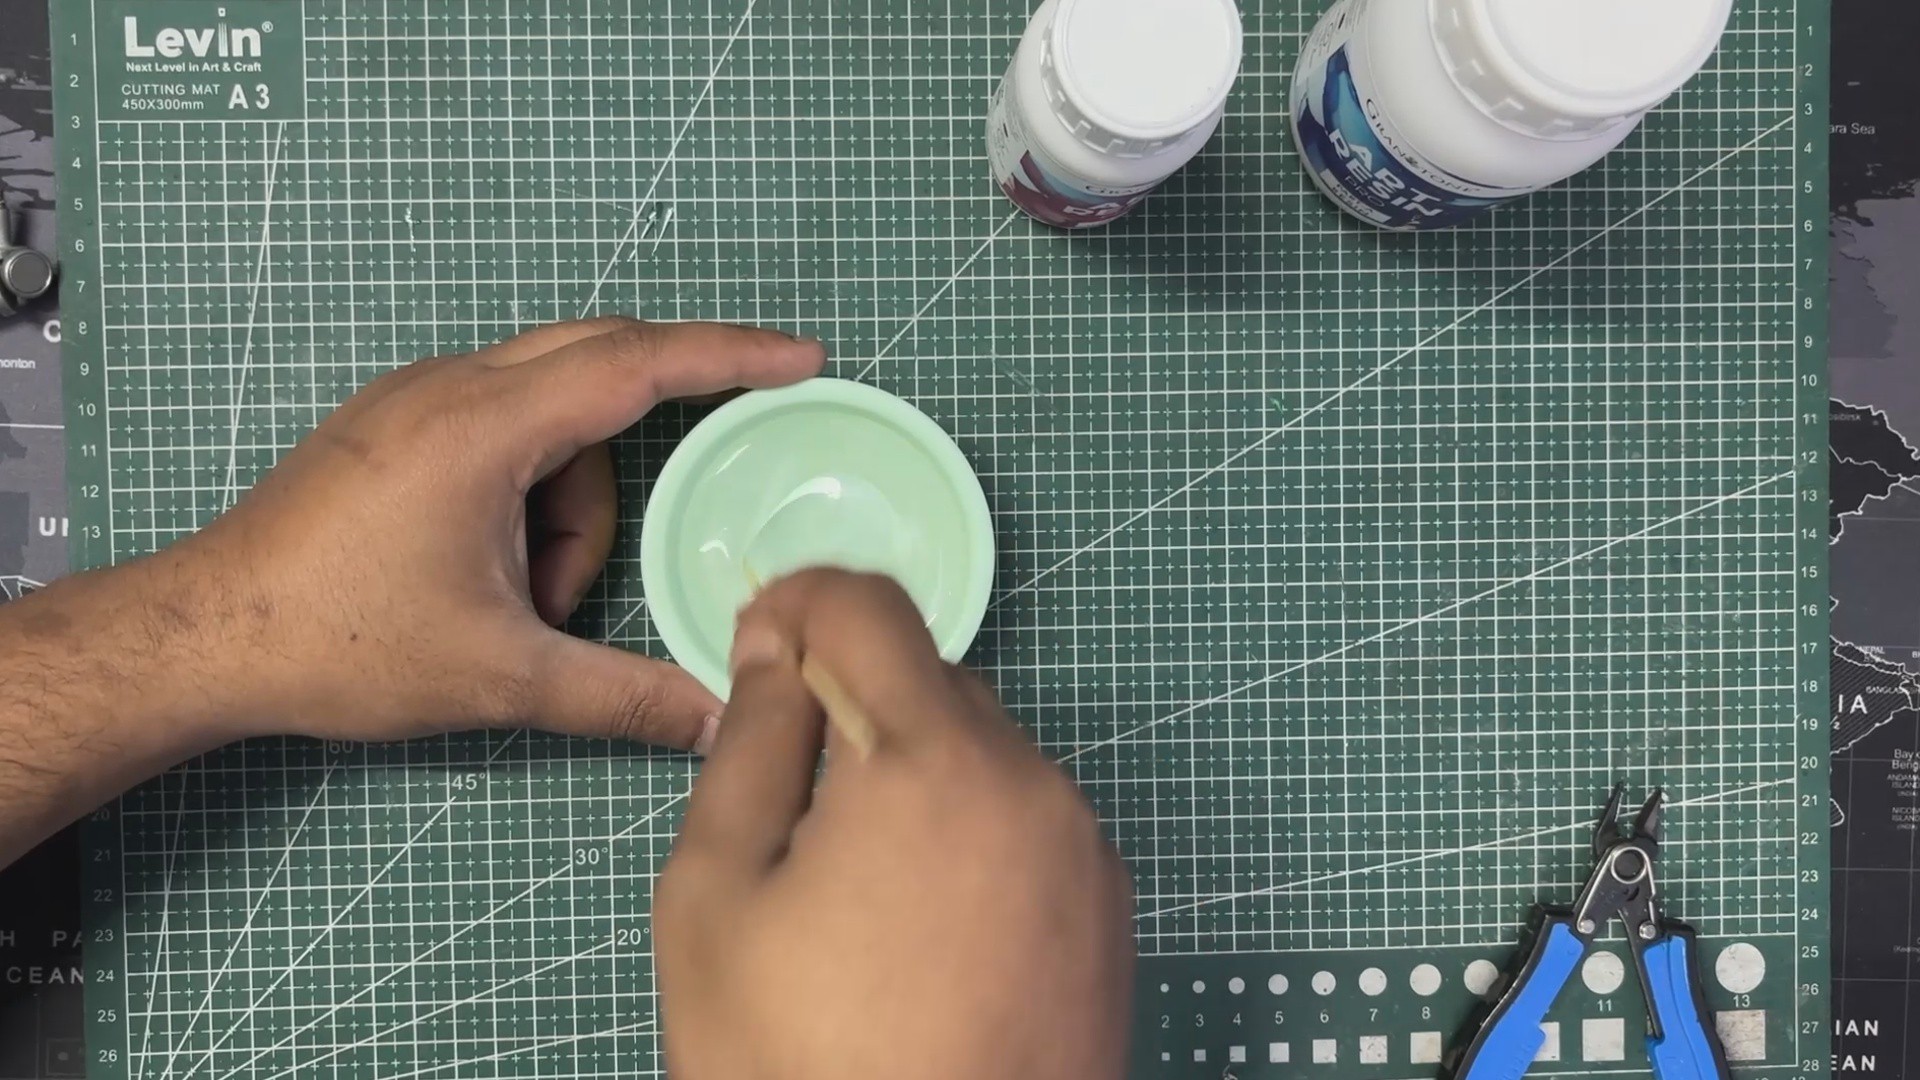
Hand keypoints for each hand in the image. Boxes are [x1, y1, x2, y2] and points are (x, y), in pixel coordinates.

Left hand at [178, 317, 823, 747]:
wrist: (203, 635)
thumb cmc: (342, 643)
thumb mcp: (500, 676)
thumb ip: (623, 695)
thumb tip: (716, 721)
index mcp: (485, 427)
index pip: (636, 363)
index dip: (731, 356)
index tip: (804, 358)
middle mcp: (451, 386)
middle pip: (600, 359)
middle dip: (669, 407)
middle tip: (734, 443)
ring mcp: (416, 398)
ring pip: (551, 407)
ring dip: (578, 495)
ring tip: (540, 600)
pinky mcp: (395, 424)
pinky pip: (505, 423)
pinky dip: (536, 485)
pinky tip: (508, 568)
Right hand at [656, 570, 1134, 1078]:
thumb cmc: (799, 1062)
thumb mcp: (718, 896)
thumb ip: (751, 746)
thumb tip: (778, 647)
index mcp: (938, 761)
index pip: (871, 608)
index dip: (799, 604)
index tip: (755, 645)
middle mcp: (1036, 785)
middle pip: (933, 683)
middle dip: (854, 711)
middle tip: (788, 810)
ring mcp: (1088, 853)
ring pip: (983, 757)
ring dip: (914, 780)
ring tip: (854, 900)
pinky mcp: (1111, 915)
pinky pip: (1028, 826)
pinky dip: (971, 839)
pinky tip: (922, 935)